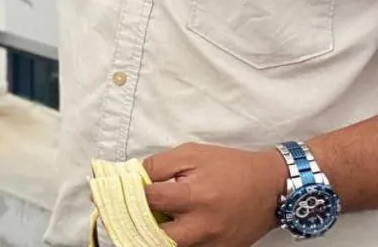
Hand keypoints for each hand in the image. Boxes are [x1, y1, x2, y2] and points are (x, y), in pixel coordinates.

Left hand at [140, 142, 286, 245]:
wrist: (271, 186)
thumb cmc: (229, 166)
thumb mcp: (191, 153)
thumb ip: (158, 165)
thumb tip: (133, 177)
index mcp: (197, 196)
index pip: (151, 200)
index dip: (132, 193)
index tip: (120, 189)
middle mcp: (204, 226)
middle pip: (158, 236)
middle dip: (139, 223)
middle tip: (130, 211)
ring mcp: (214, 243)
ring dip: (156, 235)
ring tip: (150, 219)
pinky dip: (178, 241)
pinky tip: (173, 227)